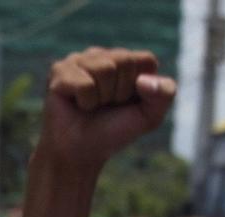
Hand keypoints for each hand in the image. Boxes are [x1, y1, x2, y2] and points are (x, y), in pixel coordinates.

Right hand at [36, 48, 175, 175]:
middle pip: (125, 61)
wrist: (80, 154)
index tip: (127, 103)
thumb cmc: (113, 133)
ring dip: (102, 98)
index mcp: (125, 61)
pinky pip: (84, 83)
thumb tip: (144, 80)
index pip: (146, 60)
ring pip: (105, 69)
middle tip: (106, 106)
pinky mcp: (59, 70)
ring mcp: (78, 59)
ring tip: (91, 106)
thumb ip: (165, 94)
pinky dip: (85, 102)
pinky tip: (76, 105)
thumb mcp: (149, 117)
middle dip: (120, 92)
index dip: (141, 87)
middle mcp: (102, 55)